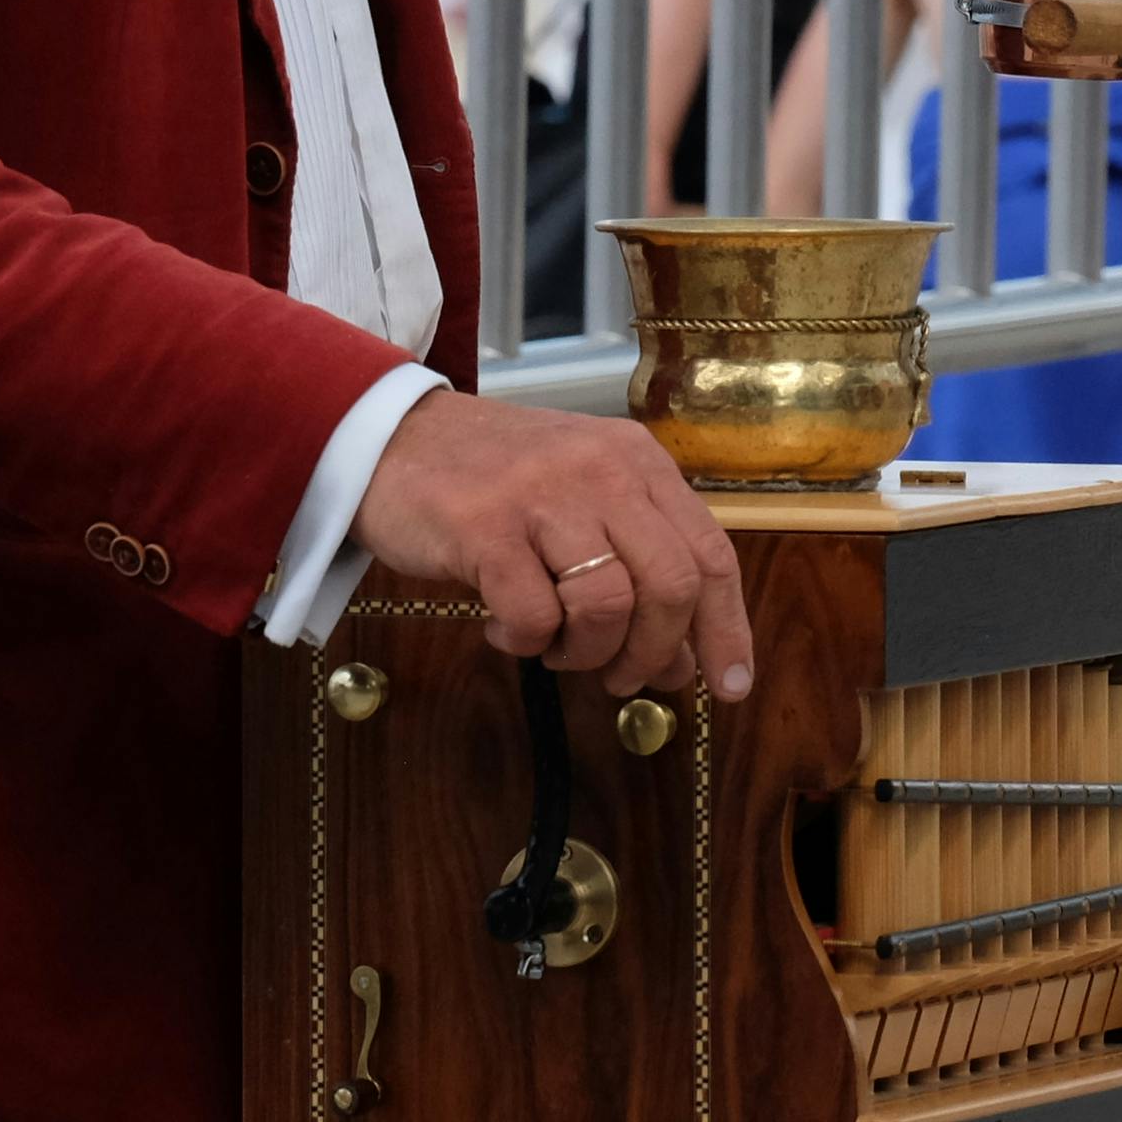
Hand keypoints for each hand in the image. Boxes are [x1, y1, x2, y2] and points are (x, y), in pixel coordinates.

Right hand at [351, 390, 749, 699]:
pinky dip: (523, 641)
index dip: (726, 628)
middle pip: (671, 586)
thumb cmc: (495, 481)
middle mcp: (603, 470)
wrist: (391, 436)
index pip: (710, 555)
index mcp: (638, 462)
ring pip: (608, 606)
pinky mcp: (485, 527)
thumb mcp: (583, 500)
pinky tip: (500, 626)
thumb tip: (684, 662)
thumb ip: (637, 567)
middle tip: (618, 677)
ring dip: (584, 652)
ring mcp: (545, 495)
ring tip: (551, 646)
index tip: (730, 685)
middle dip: (652, 652)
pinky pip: (533, 615)